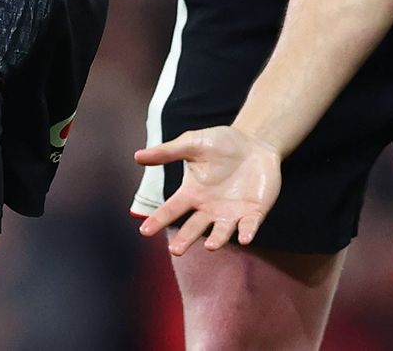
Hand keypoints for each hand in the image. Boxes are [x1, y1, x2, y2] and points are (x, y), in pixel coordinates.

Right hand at [135, 127, 282, 253]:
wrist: (256, 142)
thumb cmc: (222, 143)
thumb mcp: (193, 143)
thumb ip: (168, 151)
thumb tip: (137, 156)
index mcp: (192, 193)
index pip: (171, 209)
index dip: (158, 219)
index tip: (145, 231)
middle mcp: (209, 209)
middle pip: (194, 228)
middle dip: (185, 239)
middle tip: (176, 250)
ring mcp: (231, 213)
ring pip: (221, 232)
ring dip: (217, 240)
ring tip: (210, 245)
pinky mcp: (253, 213)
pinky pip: (249, 226)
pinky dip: (247, 232)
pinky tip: (245, 237)